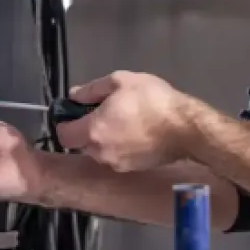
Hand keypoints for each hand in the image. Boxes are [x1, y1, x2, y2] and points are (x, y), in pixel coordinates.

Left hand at [57, 71, 191, 171]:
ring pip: (100, 151)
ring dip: (105, 138)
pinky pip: (118, 156)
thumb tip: (74, 95)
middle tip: (106, 111)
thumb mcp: (121, 81)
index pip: (63, 135)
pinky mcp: (133, 168)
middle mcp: (100, 153)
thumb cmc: (152, 100)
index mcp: (93, 131)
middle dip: (88, 129)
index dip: (66, 122)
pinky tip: (138, 132)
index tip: (76, 111)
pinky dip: (121, 146)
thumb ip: (92, 89)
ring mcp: (117, 164)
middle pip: (81, 143)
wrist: (185, 128)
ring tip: (126, 120)